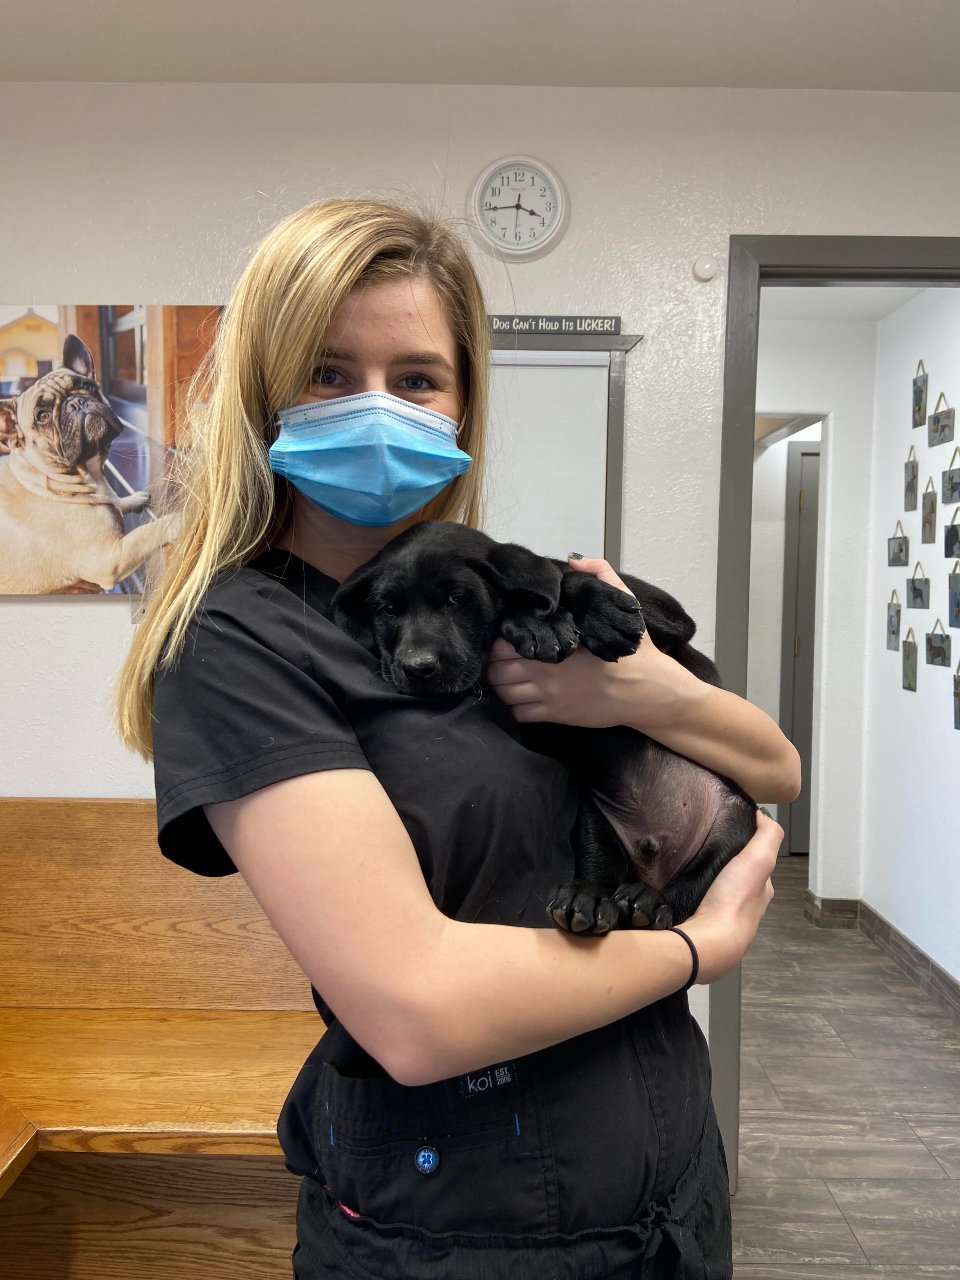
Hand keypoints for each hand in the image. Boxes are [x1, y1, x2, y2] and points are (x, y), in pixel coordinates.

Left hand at [487, 554, 670, 728]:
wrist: (648, 690)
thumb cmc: (635, 650)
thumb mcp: (623, 602)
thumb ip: (600, 572)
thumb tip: (573, 560)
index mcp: (556, 643)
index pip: (505, 643)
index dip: (498, 641)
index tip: (504, 637)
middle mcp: (545, 672)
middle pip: (496, 670)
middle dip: (492, 665)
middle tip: (499, 660)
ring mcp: (549, 696)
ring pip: (503, 694)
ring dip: (500, 686)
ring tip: (506, 679)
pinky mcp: (556, 715)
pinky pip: (519, 714)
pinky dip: (513, 707)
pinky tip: (520, 698)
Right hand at [681, 811, 780, 983]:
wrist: (708, 941)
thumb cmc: (734, 904)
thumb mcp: (759, 859)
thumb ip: (767, 835)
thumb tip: (763, 815)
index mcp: (761, 892)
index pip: (759, 865)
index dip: (749, 848)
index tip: (733, 833)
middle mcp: (745, 908)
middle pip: (737, 881)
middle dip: (726, 867)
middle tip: (708, 850)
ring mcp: (723, 919)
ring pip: (718, 894)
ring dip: (708, 882)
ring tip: (692, 867)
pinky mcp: (702, 925)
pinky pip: (699, 905)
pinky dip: (694, 896)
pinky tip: (685, 889)